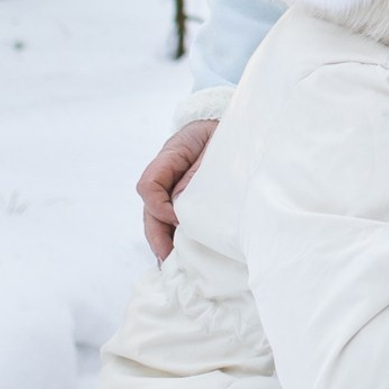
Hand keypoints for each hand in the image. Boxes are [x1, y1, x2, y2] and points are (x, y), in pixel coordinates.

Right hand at [137, 120, 217, 259]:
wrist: (239, 123)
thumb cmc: (226, 131)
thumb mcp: (216, 145)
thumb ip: (200, 171)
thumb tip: (180, 207)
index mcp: (169, 158)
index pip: (149, 185)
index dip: (159, 205)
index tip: (177, 219)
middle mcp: (167, 176)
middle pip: (150, 209)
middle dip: (157, 236)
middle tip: (168, 259)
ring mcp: (174, 188)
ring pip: (159, 218)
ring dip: (164, 241)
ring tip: (172, 265)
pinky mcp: (188, 199)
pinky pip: (175, 219)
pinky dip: (176, 237)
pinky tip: (181, 257)